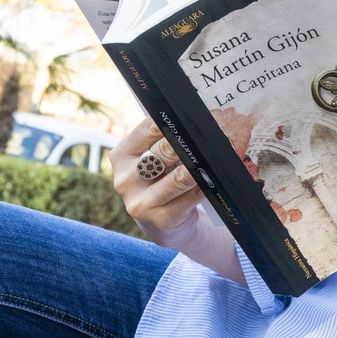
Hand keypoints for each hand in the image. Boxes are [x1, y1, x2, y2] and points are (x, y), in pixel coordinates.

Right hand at [112, 118, 204, 238]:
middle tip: (208, 134)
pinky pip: (190, 197)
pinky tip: (213, 180)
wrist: (161, 223)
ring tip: (215, 156)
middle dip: (188, 142)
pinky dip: (205, 187)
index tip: (191, 115)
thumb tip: (193, 119)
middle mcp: (126, 179)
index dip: (171, 120)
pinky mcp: (161, 219)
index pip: (148, 129)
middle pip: (164, 152)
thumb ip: (162, 141)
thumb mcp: (151, 159)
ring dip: (200, 167)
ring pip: (179, 177)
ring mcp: (141, 202)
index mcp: (121, 156)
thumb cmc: (160, 181)